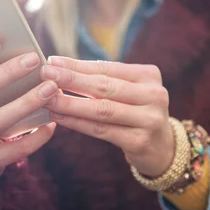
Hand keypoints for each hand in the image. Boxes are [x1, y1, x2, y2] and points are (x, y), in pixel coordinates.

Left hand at [41, 57, 174, 177]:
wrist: (163, 148)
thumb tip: (59, 66)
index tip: (52, 60)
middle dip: (71, 80)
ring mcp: (149, 119)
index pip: (108, 68)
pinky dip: (78, 124)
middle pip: (104, 86)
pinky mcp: (140, 141)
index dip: (78, 65)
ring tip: (47, 98)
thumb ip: (104, 80)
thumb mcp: (129, 92)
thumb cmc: (137, 113)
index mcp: (149, 75)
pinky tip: (59, 118)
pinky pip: (102, 131)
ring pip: (101, 110)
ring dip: (70, 104)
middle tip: (45, 74)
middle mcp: (154, 95)